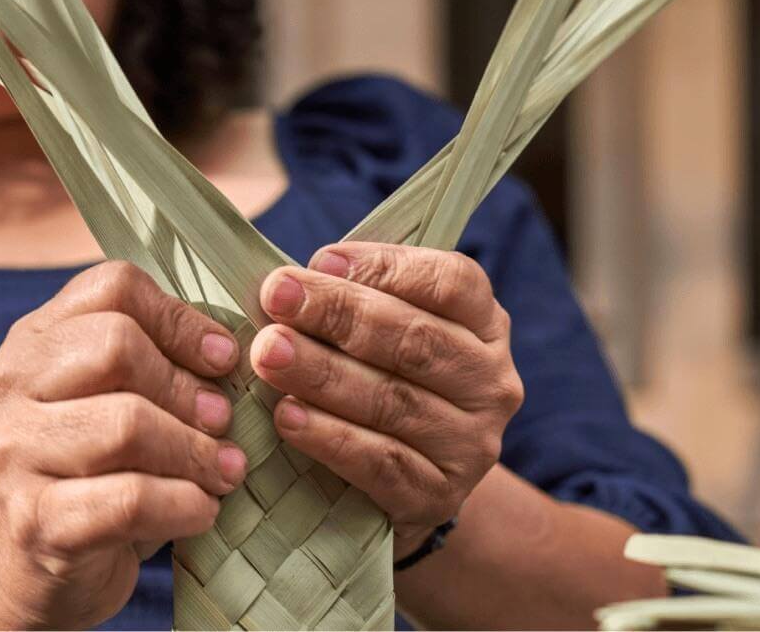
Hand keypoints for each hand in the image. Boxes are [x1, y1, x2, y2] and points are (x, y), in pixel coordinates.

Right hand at [0, 262, 246, 627]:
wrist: (30, 573)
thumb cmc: (93, 475)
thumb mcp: (111, 402)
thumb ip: (154, 362)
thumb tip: (238, 349)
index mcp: (31, 341)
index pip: (113, 288)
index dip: (182, 319)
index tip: (223, 359)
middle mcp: (7, 386)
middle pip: (117, 347)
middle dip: (188, 388)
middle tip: (224, 421)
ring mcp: (12, 454)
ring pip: (127, 424)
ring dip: (195, 451)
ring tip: (224, 470)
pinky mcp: (33, 521)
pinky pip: (129, 499)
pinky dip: (184, 504)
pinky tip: (202, 510)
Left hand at [250, 242, 523, 557]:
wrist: (411, 486)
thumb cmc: (385, 385)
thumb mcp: (387, 336)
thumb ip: (356, 301)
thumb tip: (294, 283)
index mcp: (486, 325)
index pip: (452, 282)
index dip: (385, 267)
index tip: (319, 262)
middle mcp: (490, 383)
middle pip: (417, 339)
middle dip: (339, 314)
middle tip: (277, 298)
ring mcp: (472, 444)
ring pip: (395, 400)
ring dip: (323, 373)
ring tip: (268, 353)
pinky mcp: (440, 497)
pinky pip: (381, 463)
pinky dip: (330, 437)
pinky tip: (287, 416)